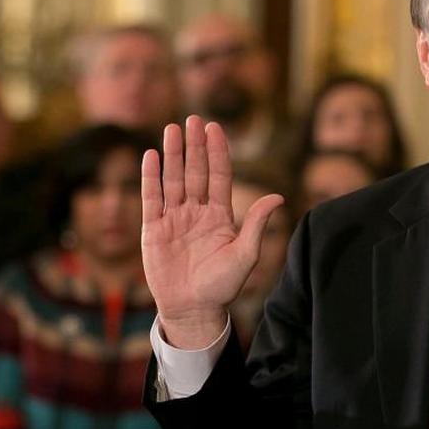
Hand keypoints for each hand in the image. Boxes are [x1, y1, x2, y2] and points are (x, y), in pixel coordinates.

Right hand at [142, 116, 283, 347]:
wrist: (194, 309)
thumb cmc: (222, 286)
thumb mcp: (245, 254)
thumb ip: (257, 224)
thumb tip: (277, 196)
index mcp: (220, 216)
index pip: (219, 176)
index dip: (217, 152)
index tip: (215, 127)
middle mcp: (196, 212)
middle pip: (195, 172)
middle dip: (194, 146)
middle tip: (192, 118)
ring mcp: (174, 219)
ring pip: (173, 180)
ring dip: (172, 155)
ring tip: (171, 129)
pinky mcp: (154, 230)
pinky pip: (152, 198)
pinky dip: (151, 177)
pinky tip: (150, 156)